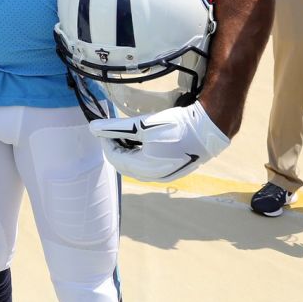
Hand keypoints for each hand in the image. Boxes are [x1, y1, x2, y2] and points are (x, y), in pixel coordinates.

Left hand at [89, 102, 230, 182]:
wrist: (209, 129)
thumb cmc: (176, 127)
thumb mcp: (142, 125)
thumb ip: (116, 128)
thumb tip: (93, 128)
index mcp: (144, 169)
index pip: (115, 158)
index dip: (106, 142)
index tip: (103, 127)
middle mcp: (154, 176)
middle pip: (125, 163)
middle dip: (116, 146)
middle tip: (113, 130)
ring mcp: (165, 174)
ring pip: (137, 164)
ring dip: (128, 149)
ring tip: (126, 132)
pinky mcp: (174, 168)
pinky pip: (149, 164)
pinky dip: (140, 152)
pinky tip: (143, 139)